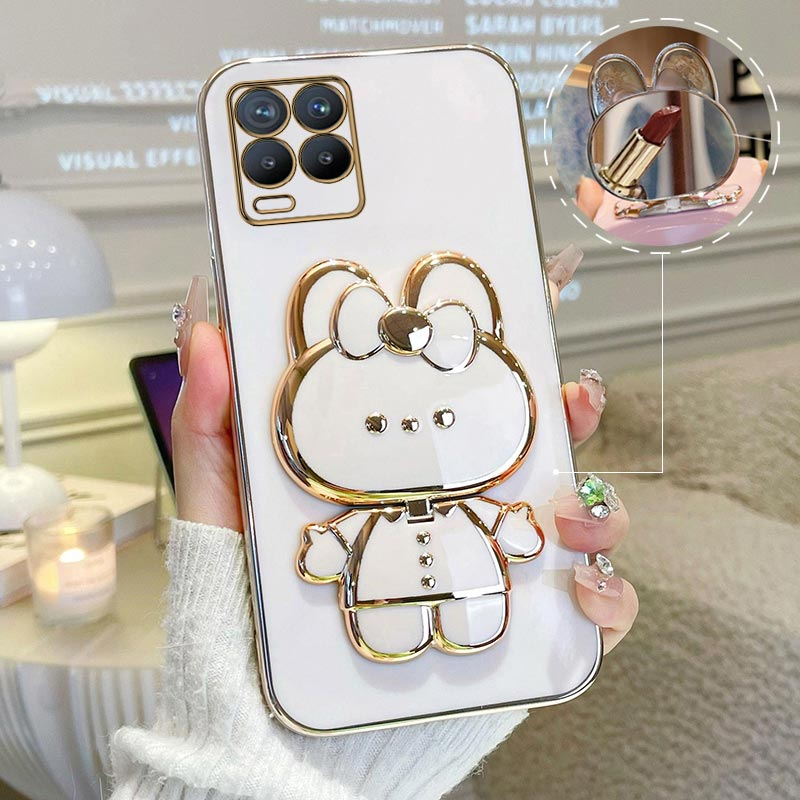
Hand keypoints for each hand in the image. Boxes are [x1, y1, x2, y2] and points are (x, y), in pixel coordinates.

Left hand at [172, 248, 636, 651]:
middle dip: (572, 413)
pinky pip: (591, 611)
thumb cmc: (251, 595)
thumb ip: (213, 421)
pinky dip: (609, 596)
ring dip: (597, 507)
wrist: (273, 706)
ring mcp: (493, 565)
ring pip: (580, 519)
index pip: (467, 397)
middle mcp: (458, 507)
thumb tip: (208, 338)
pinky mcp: (518, 631)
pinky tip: (580, 590)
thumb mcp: (222, 497)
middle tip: (572, 400)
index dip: (511, 351)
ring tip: (567, 515)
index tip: (538, 306)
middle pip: (540, 447)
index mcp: (405, 464)